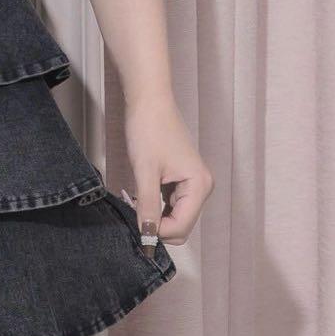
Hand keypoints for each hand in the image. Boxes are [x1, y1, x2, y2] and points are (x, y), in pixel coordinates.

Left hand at [123, 94, 213, 247]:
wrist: (149, 101)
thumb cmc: (149, 130)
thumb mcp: (145, 171)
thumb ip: (147, 206)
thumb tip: (147, 234)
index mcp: (199, 186)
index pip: (182, 226)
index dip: (158, 231)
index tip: (135, 225)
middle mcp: (201, 187)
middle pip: (181, 225)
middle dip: (157, 225)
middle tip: (132, 211)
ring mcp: (192, 183)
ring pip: (175, 215)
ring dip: (154, 214)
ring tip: (133, 199)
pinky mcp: (181, 178)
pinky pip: (170, 203)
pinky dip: (155, 204)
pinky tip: (139, 193)